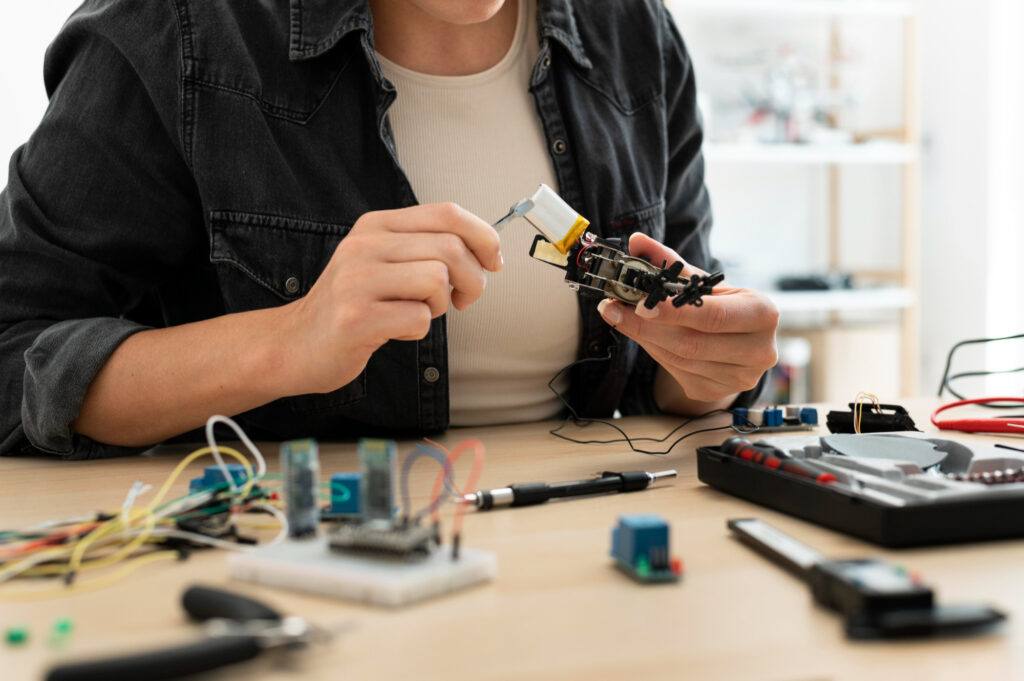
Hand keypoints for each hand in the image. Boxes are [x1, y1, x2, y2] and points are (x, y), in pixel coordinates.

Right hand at [276, 203, 501, 394]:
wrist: (295, 344)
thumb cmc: (351, 306)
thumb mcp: (382, 263)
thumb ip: (425, 249)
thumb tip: (488, 252)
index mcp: (375, 226)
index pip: (447, 213)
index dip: (484, 237)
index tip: (494, 262)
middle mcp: (364, 246)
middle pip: (450, 248)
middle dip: (473, 279)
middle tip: (463, 299)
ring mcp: (356, 281)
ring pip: (437, 281)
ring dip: (441, 305)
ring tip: (419, 313)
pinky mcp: (355, 318)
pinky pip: (418, 318)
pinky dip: (419, 329)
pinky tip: (396, 330)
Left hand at [597, 233, 777, 408]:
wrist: (739, 341)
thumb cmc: (723, 305)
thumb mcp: (704, 282)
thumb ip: (671, 262)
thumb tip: (637, 241)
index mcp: (762, 314)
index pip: (712, 316)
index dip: (673, 312)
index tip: (639, 303)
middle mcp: (759, 351)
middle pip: (691, 343)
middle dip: (645, 326)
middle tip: (613, 310)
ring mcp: (740, 378)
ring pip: (679, 360)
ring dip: (644, 338)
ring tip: (620, 317)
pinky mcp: (717, 392)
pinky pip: (676, 373)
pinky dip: (654, 352)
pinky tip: (644, 336)